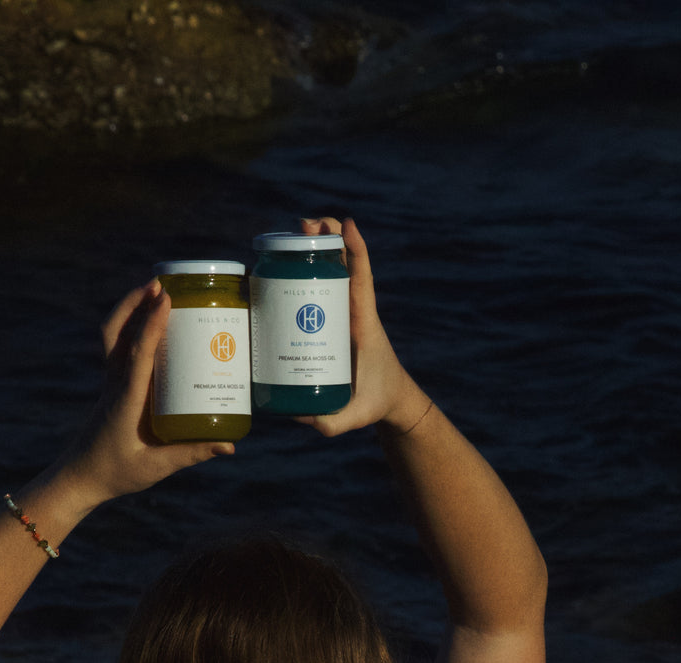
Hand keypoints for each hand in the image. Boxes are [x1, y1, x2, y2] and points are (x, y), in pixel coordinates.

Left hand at [56, 281, 232, 505]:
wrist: (78, 479)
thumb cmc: (115, 474)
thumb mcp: (155, 467)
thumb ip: (192, 453)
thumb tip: (230, 444)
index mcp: (124, 400)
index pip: (136, 354)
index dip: (150, 324)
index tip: (166, 299)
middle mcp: (115, 384)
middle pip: (116, 332)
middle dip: (135, 303)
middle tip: (161, 284)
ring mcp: (110, 383)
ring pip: (113, 335)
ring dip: (130, 309)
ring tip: (155, 291)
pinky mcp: (113, 386)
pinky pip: (119, 347)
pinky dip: (132, 327)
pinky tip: (152, 323)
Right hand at [293, 217, 430, 436]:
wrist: (392, 399)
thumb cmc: (375, 402)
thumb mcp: (354, 416)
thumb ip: (330, 422)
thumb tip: (296, 415)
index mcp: (364, 323)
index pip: (361, 279)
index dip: (355, 250)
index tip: (345, 224)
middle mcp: (355, 311)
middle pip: (345, 264)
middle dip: (327, 238)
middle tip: (302, 224)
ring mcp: (346, 312)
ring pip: (334, 269)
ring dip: (317, 246)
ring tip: (295, 230)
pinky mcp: (336, 318)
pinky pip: (324, 286)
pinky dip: (311, 267)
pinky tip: (288, 258)